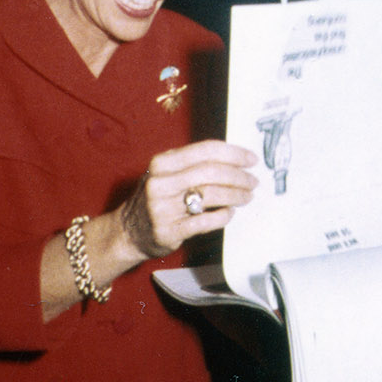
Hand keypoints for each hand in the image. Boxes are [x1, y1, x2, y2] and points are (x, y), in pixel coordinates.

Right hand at [120, 139, 257, 259]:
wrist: (128, 231)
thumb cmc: (157, 198)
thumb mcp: (166, 172)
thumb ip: (193, 163)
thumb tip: (234, 158)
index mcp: (162, 162)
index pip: (205, 150)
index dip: (233, 153)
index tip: (250, 159)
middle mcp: (160, 182)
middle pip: (210, 172)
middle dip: (238, 176)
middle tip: (252, 181)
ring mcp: (162, 208)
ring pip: (210, 195)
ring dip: (235, 195)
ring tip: (246, 196)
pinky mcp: (168, 231)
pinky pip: (205, 221)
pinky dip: (223, 216)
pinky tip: (230, 213)